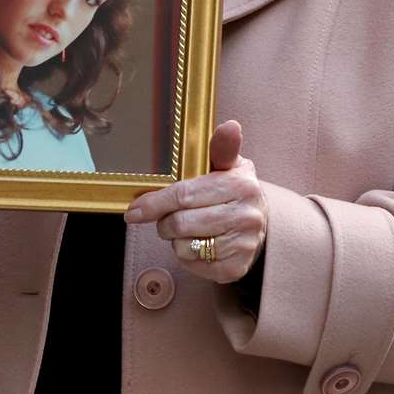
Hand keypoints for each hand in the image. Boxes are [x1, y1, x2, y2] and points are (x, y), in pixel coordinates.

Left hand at [123, 120, 265, 283]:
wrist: (260, 225)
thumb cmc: (233, 191)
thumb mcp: (229, 166)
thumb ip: (221, 148)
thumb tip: (230, 125)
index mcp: (241, 185)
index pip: (185, 194)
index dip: (155, 203)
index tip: (133, 211)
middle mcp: (246, 215)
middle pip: (180, 223)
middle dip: (165, 222)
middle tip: (169, 218)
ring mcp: (243, 244)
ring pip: (185, 247)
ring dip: (177, 240)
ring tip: (189, 229)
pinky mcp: (236, 268)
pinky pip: (194, 264)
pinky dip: (188, 256)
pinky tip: (199, 244)